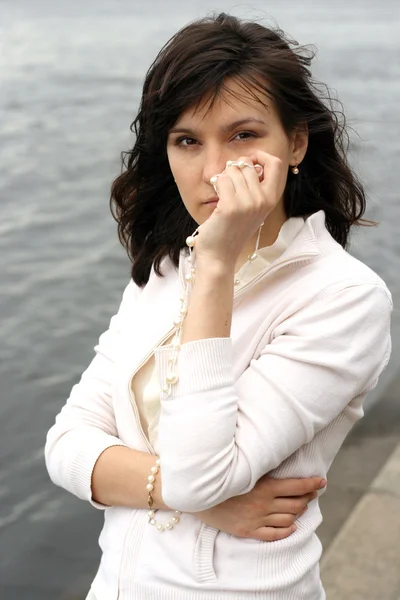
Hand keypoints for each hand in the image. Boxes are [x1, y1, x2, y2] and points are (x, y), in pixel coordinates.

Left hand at [194, 151, 283, 267]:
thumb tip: (250, 160)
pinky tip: (217, 199)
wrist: (220, 255)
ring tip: (223, 195)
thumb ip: (256, 185)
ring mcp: (248, 203)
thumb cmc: (232, 229)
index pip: (276, 163)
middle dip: (234, 168)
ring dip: (223, 178)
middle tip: (228, 185)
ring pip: (233, 169)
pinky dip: (216, 185)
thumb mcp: (253, 207)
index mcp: (272, 199)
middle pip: (248, 164)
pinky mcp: (230, 207)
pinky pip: (221, 179)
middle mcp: (263, 200)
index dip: (260, 156)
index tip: (248, 162)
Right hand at [194, 475, 325, 541]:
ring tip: (303, 506)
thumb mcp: (244, 467)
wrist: (197, 493)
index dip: (312, 484)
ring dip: (298, 512)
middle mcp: (264, 504)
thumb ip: (263, 465)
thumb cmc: (220, 474)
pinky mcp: (248, 531)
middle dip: (308, 497)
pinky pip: (274, 534)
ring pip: (288, 518)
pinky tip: (291, 526)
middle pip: (296, 504)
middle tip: (314, 492)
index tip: (322, 482)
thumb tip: (280, 455)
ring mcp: (256, 519)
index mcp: (264, 486)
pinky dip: (286, 530)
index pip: (297, 487)